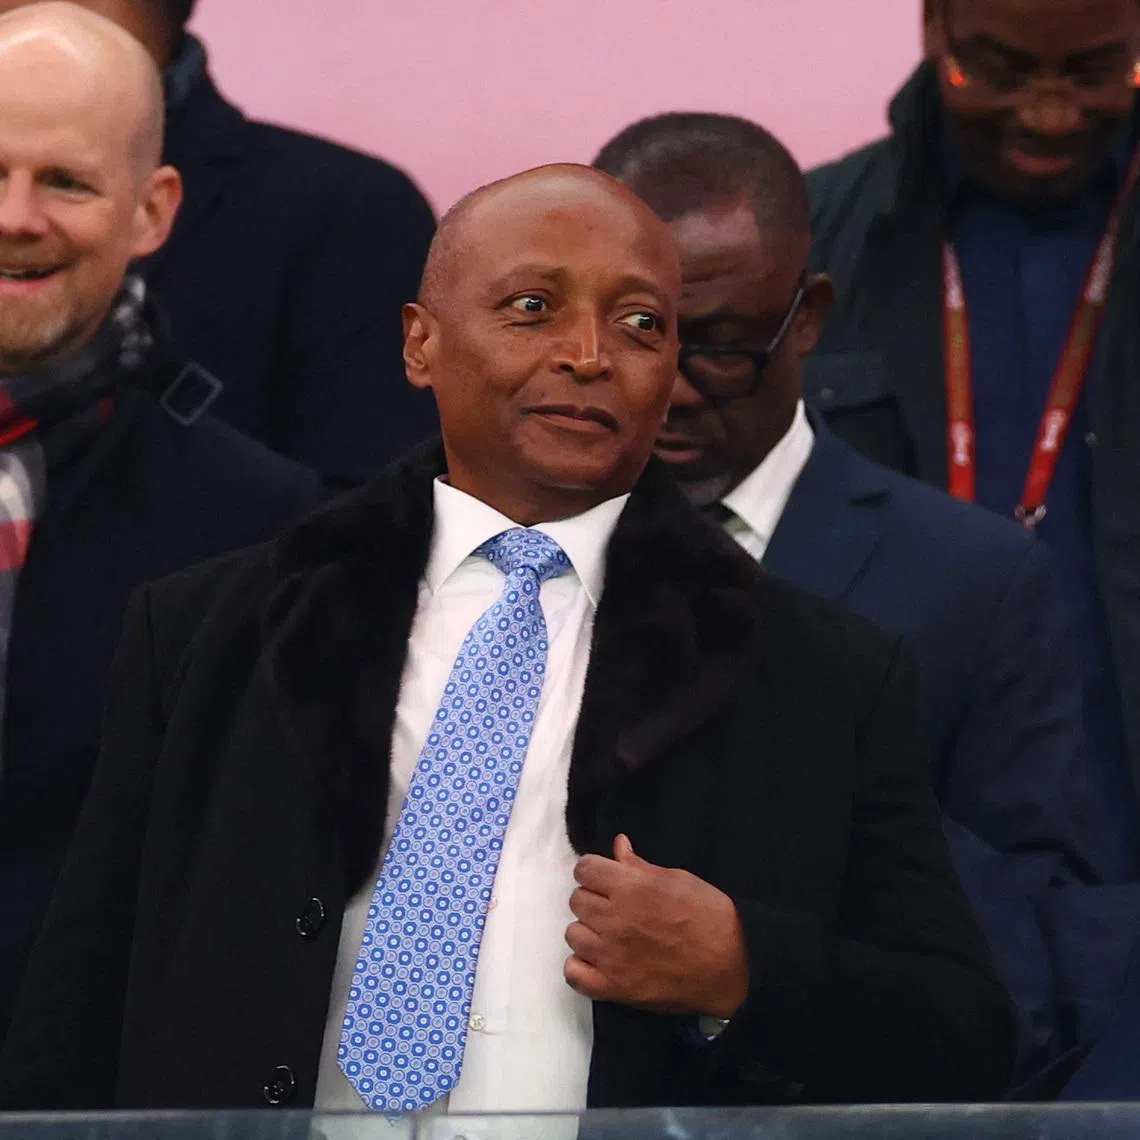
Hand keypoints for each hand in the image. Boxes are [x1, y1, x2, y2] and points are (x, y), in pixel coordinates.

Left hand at [564, 834, 748, 1017]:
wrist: (734, 964)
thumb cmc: (710, 915)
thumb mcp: (678, 879)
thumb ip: (640, 865)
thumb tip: (618, 846)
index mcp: (631, 887)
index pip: (584, 869)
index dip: (594, 871)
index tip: (605, 878)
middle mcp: (615, 920)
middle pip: (577, 900)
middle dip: (593, 898)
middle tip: (614, 907)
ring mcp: (611, 956)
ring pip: (573, 934)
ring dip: (589, 931)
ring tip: (610, 935)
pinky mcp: (614, 988)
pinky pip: (574, 974)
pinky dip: (582, 967)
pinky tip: (599, 961)